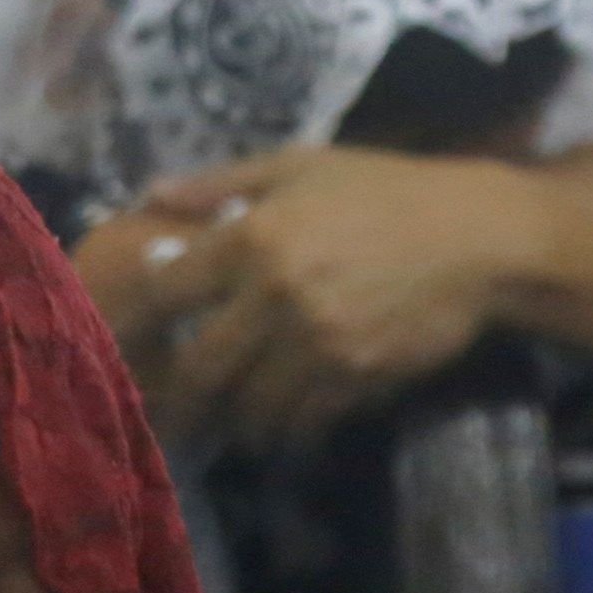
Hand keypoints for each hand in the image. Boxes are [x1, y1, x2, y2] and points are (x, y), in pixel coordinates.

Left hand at [114, 144, 541, 452]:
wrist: (480, 239)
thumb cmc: (389, 190)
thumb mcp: (304, 164)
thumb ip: (222, 183)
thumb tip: (151, 197)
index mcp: (252, 235)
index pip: (165, 290)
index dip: (131, 323)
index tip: (112, 347)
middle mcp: (275, 294)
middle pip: (200, 367)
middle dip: (180, 399)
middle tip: (166, 414)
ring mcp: (316, 342)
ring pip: (252, 404)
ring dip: (237, 421)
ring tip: (230, 427)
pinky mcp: (356, 377)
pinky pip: (305, 418)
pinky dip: (290, 427)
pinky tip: (287, 424)